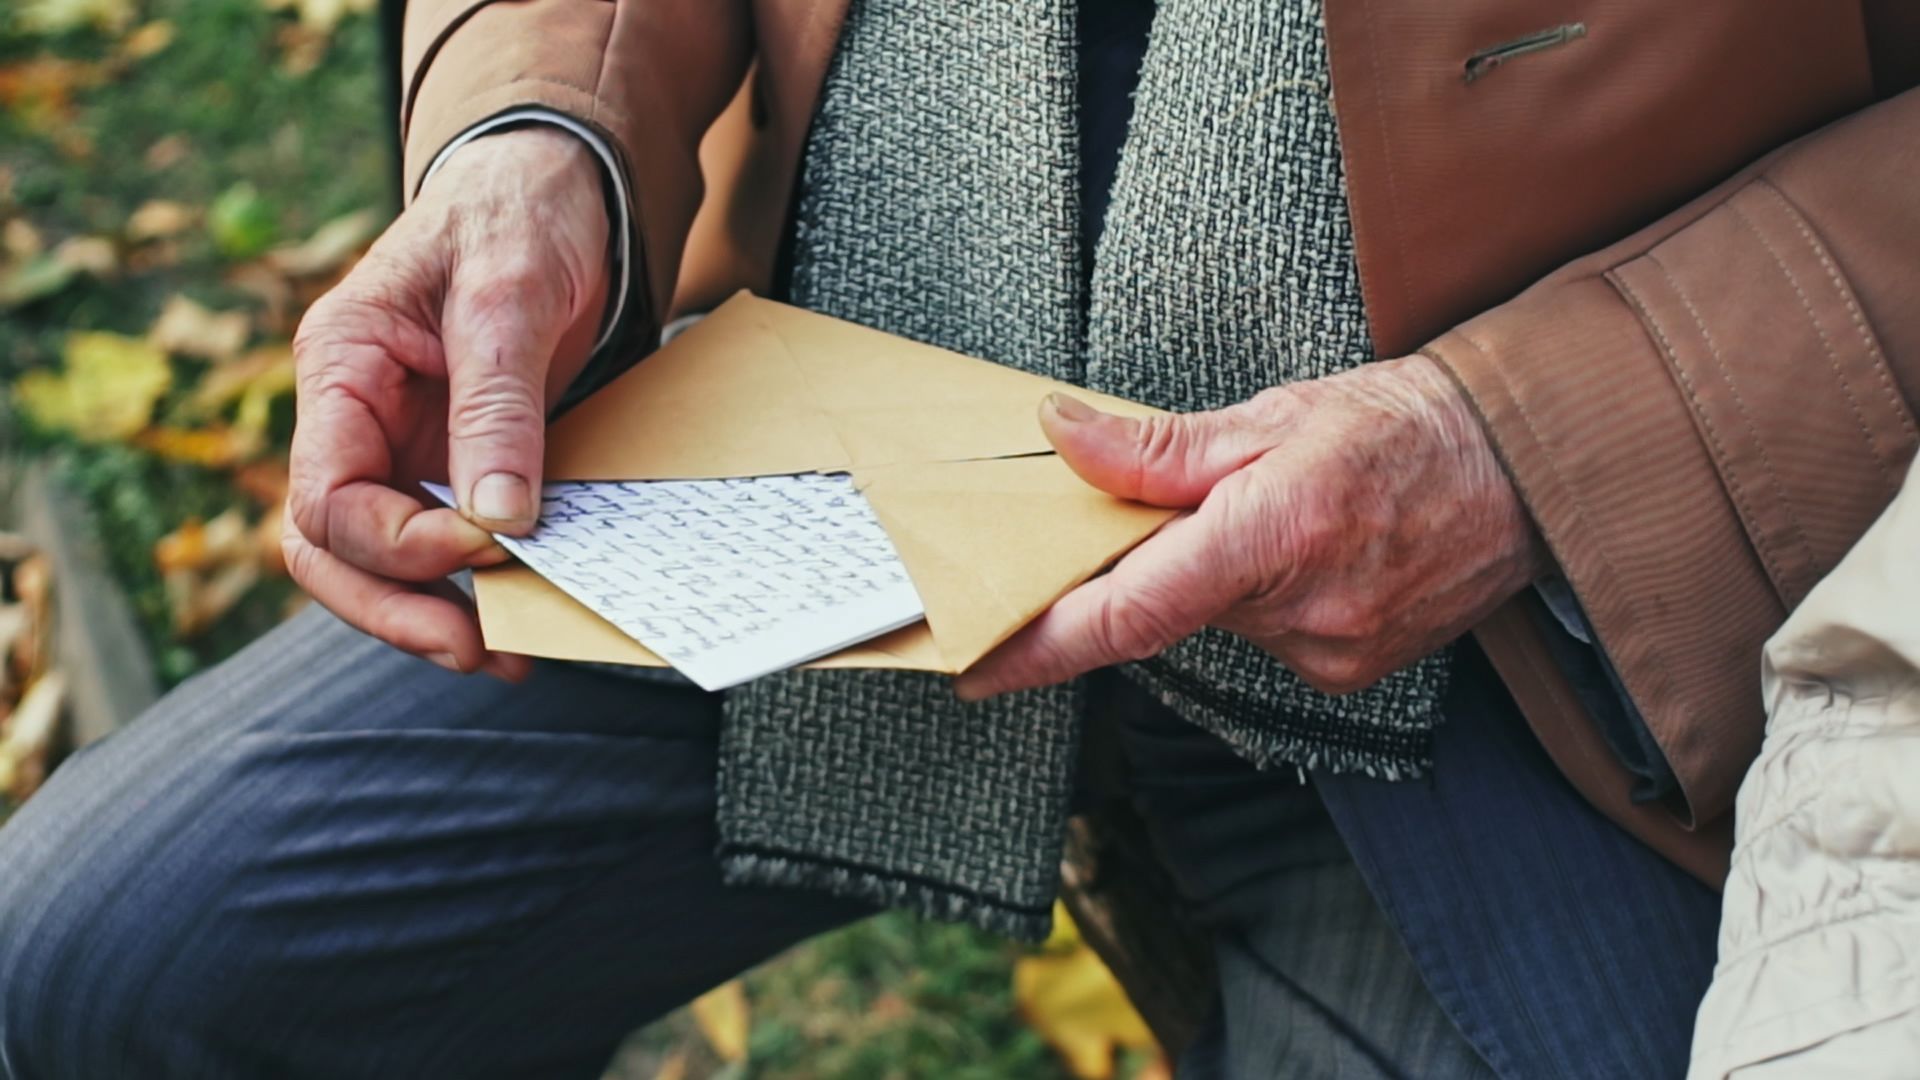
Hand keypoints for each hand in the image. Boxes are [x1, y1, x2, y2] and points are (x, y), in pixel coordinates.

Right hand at [286, 127, 610, 676]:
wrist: (556, 187)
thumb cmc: (520, 216)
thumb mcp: (511, 293)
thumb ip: (498, 405)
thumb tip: (498, 521)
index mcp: (340, 367)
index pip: (328, 494)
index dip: (399, 541)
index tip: (491, 543)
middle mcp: (354, 416)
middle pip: (329, 549)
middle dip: (395, 608)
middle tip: (474, 650)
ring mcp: (398, 443)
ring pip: (373, 562)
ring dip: (427, 616)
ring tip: (500, 657)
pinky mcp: (449, 460)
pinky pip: (436, 542)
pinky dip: (467, 587)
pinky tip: (515, 623)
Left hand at [954, 356, 1545, 699]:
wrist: (1520, 470)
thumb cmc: (1400, 428)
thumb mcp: (1273, 415)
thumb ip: (1158, 447)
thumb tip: (1062, 437)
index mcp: (1272, 535)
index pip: (1126, 614)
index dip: (1039, 646)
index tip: (974, 663)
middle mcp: (1301, 612)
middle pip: (1163, 609)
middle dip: (1145, 564)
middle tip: (1175, 506)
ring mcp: (1329, 654)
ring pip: (1214, 622)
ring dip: (1209, 577)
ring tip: (1271, 513)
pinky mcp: (1348, 673)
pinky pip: (1263, 638)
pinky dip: (1257, 597)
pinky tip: (1305, 551)